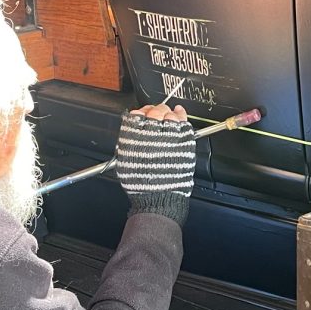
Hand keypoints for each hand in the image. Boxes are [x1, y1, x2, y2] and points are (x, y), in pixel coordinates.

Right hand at [115, 104, 194, 225]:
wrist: (159, 198)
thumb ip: (128, 142)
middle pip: (154, 111)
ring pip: (169, 114)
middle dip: (155, 111)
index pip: (136, 115)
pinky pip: (184, 121)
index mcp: (134, 137)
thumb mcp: (125, 161)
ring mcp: (170, 135)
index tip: (143, 114)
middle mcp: (151, 133)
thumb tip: (132, 129)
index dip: (141, 113)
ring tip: (168, 115)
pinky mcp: (184, 141)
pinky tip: (179, 113)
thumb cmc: (143, 185)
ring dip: (168, 113)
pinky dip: (181, 115)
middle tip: (157, 114)